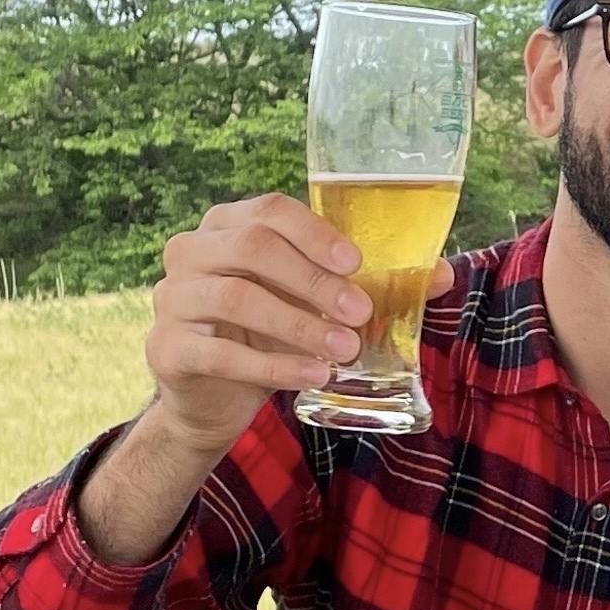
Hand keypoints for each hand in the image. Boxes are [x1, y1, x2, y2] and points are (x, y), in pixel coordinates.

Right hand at [140, 195, 412, 456]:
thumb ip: (368, 285)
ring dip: (299, 325)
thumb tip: (442, 274)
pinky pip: (221, 354)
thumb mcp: (313, 304)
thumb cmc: (269, 334)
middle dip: (314, 281)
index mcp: (226, 225)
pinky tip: (314, 377)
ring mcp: (172, 299)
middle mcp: (190, 252)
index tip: (358, 264)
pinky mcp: (167, 348)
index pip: (269, 211)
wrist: (213, 397)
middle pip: (252, 249)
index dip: (315, 234)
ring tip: (345, 350)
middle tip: (361, 312)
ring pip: (236, 300)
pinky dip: (274, 366)